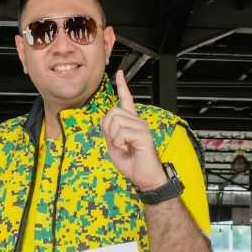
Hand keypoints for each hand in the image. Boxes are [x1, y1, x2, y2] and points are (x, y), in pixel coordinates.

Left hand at [100, 70, 166, 191]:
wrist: (144, 178)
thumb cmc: (132, 163)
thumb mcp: (113, 145)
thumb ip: (109, 131)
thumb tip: (106, 120)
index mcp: (131, 122)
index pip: (126, 100)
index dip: (122, 86)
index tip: (120, 73)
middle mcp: (137, 121)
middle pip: (112, 111)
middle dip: (107, 128)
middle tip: (116, 142)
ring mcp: (141, 126)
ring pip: (115, 120)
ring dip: (113, 137)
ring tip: (123, 146)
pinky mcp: (143, 134)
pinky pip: (122, 132)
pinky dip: (119, 142)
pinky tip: (127, 148)